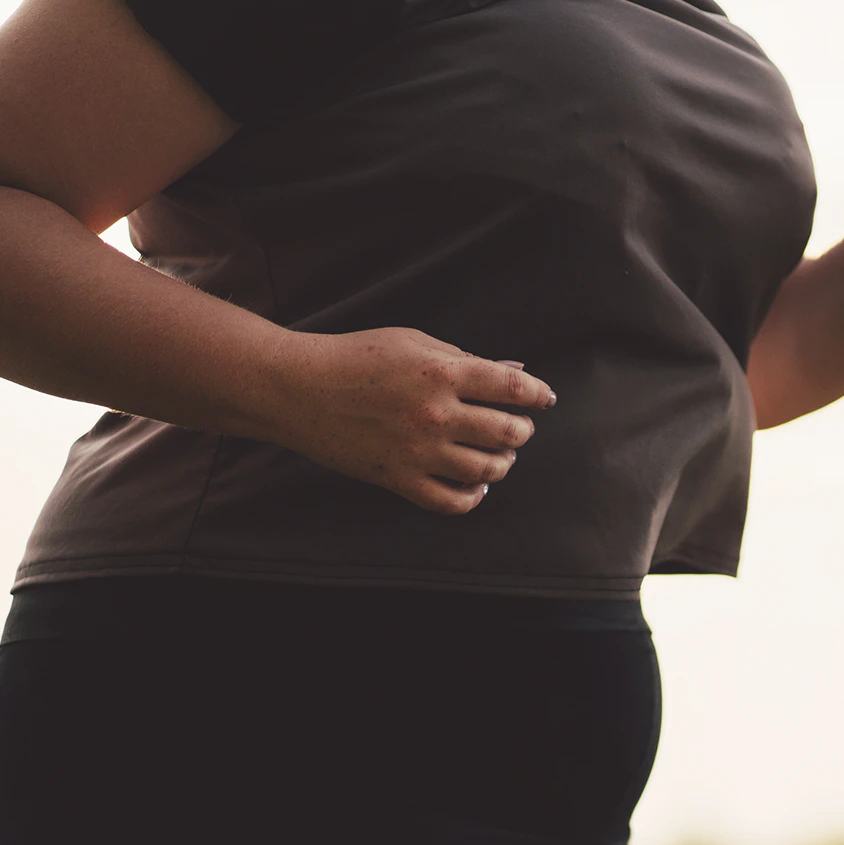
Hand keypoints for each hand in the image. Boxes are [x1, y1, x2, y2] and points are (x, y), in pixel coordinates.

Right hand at [268, 326, 555, 514]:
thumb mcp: (413, 342)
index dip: (538, 396)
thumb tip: (515, 372)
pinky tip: (475, 485)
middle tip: (517, 427)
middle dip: (521, 431)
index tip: (546, 399)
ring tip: (499, 455)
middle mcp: (435, 414)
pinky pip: (451, 501)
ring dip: (503, 463)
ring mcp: (418, 451)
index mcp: (442, 373)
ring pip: (487, 470)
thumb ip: (466, 359)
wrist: (298, 389)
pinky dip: (473, 497)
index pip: (512, 389)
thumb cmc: (355, 356)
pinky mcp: (398, 479)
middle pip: (508, 432)